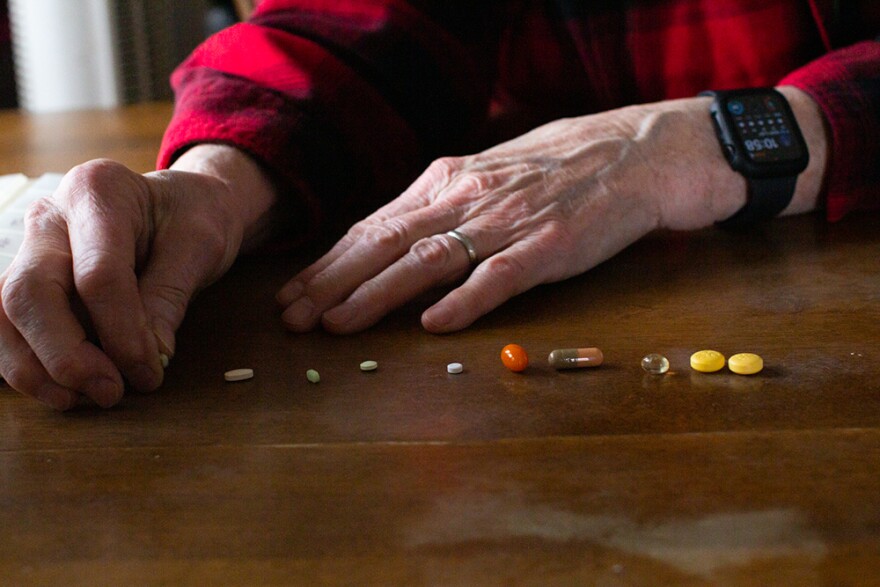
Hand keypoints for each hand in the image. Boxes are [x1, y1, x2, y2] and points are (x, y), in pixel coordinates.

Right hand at [0, 146, 276, 409]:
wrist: (183, 203)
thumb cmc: (194, 217)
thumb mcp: (200, 247)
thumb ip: (169, 297)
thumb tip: (150, 358)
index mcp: (98, 191)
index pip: (97, 274)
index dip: (120, 332)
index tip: (149, 371)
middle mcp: (51, 216)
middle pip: (30, 292)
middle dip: (65, 354)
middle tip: (111, 392)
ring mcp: (31, 248)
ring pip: (5, 313)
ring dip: (37, 367)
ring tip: (82, 399)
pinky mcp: (30, 280)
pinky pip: (10, 327)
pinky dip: (31, 364)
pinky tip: (64, 392)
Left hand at [278, 91, 824, 333]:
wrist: (636, 151)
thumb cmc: (558, 167)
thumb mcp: (488, 176)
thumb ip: (443, 207)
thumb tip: (393, 241)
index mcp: (447, 181)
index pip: (374, 226)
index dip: (330, 262)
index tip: (294, 293)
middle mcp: (466, 197)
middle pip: (386, 243)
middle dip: (332, 283)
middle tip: (292, 318)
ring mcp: (507, 221)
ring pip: (428, 260)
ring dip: (377, 294)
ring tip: (338, 325)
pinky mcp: (549, 245)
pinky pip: (500, 276)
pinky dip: (465, 300)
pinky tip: (433, 322)